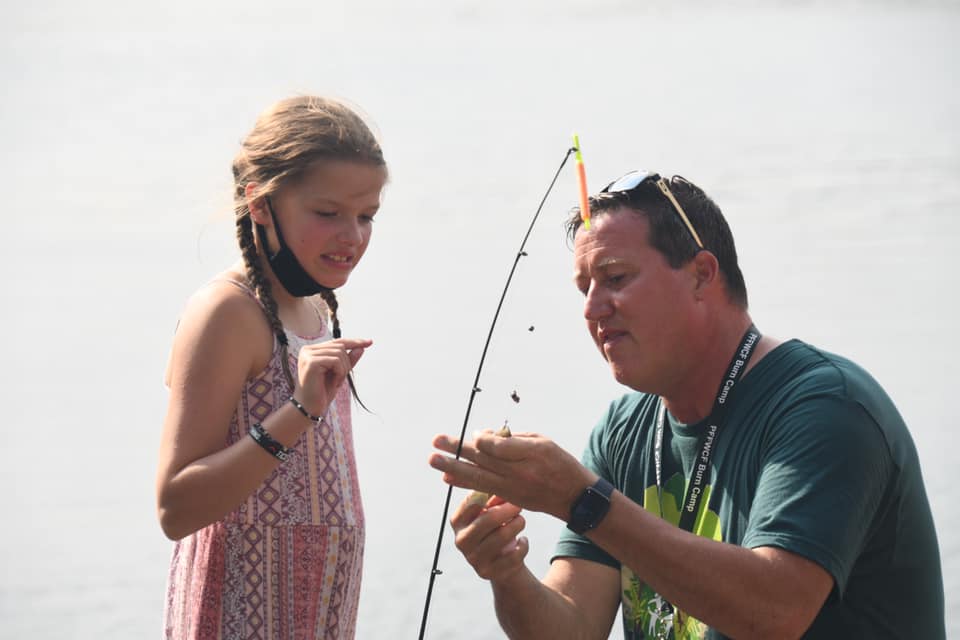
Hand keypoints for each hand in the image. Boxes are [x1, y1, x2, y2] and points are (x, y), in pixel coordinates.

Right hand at [294, 337, 371, 417]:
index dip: (355, 342)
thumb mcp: (339, 373)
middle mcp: (308, 349)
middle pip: (340, 346)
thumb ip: (348, 360)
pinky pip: (335, 361)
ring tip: (336, 382)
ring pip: (339, 353)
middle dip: (347, 364)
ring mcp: (308, 355)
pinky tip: (334, 383)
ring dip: (343, 370)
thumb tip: (361, 347)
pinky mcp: (310, 362)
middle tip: (340, 379)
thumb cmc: (322, 392)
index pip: (337, 341)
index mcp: (312, 350)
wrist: (310, 408)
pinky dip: (340, 372)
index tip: (370, 342)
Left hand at [429, 430, 594, 521]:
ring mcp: (513, 488)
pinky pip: (482, 490)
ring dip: (453, 468)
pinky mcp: (510, 498)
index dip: (482, 439)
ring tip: (434, 460)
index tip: (472, 434)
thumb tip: (481, 437)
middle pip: (483, 460)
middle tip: (435, 441)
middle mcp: (520, 473)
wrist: (575, 497)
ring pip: (478, 477)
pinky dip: (464, 483)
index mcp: (531, 454)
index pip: (499, 446)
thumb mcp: (542, 442)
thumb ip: (513, 439)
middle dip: (457, 450)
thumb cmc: (559, 462)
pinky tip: (447, 478)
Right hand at [450, 495, 528, 581]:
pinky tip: (523, 541)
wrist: (502, 564)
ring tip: (521, 521)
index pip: (472, 503)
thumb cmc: (496, 529)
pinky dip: (523, 545)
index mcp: (457, 521)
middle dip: (508, 510)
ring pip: (501, 536)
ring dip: (517, 525)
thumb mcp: (492, 512)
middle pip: (487, 520)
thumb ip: (495, 498)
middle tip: (519, 506)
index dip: (492, 496)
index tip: (506, 492)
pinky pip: (513, 555)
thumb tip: (504, 489)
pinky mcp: (488, 572)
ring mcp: (473, 559)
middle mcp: (461, 540)